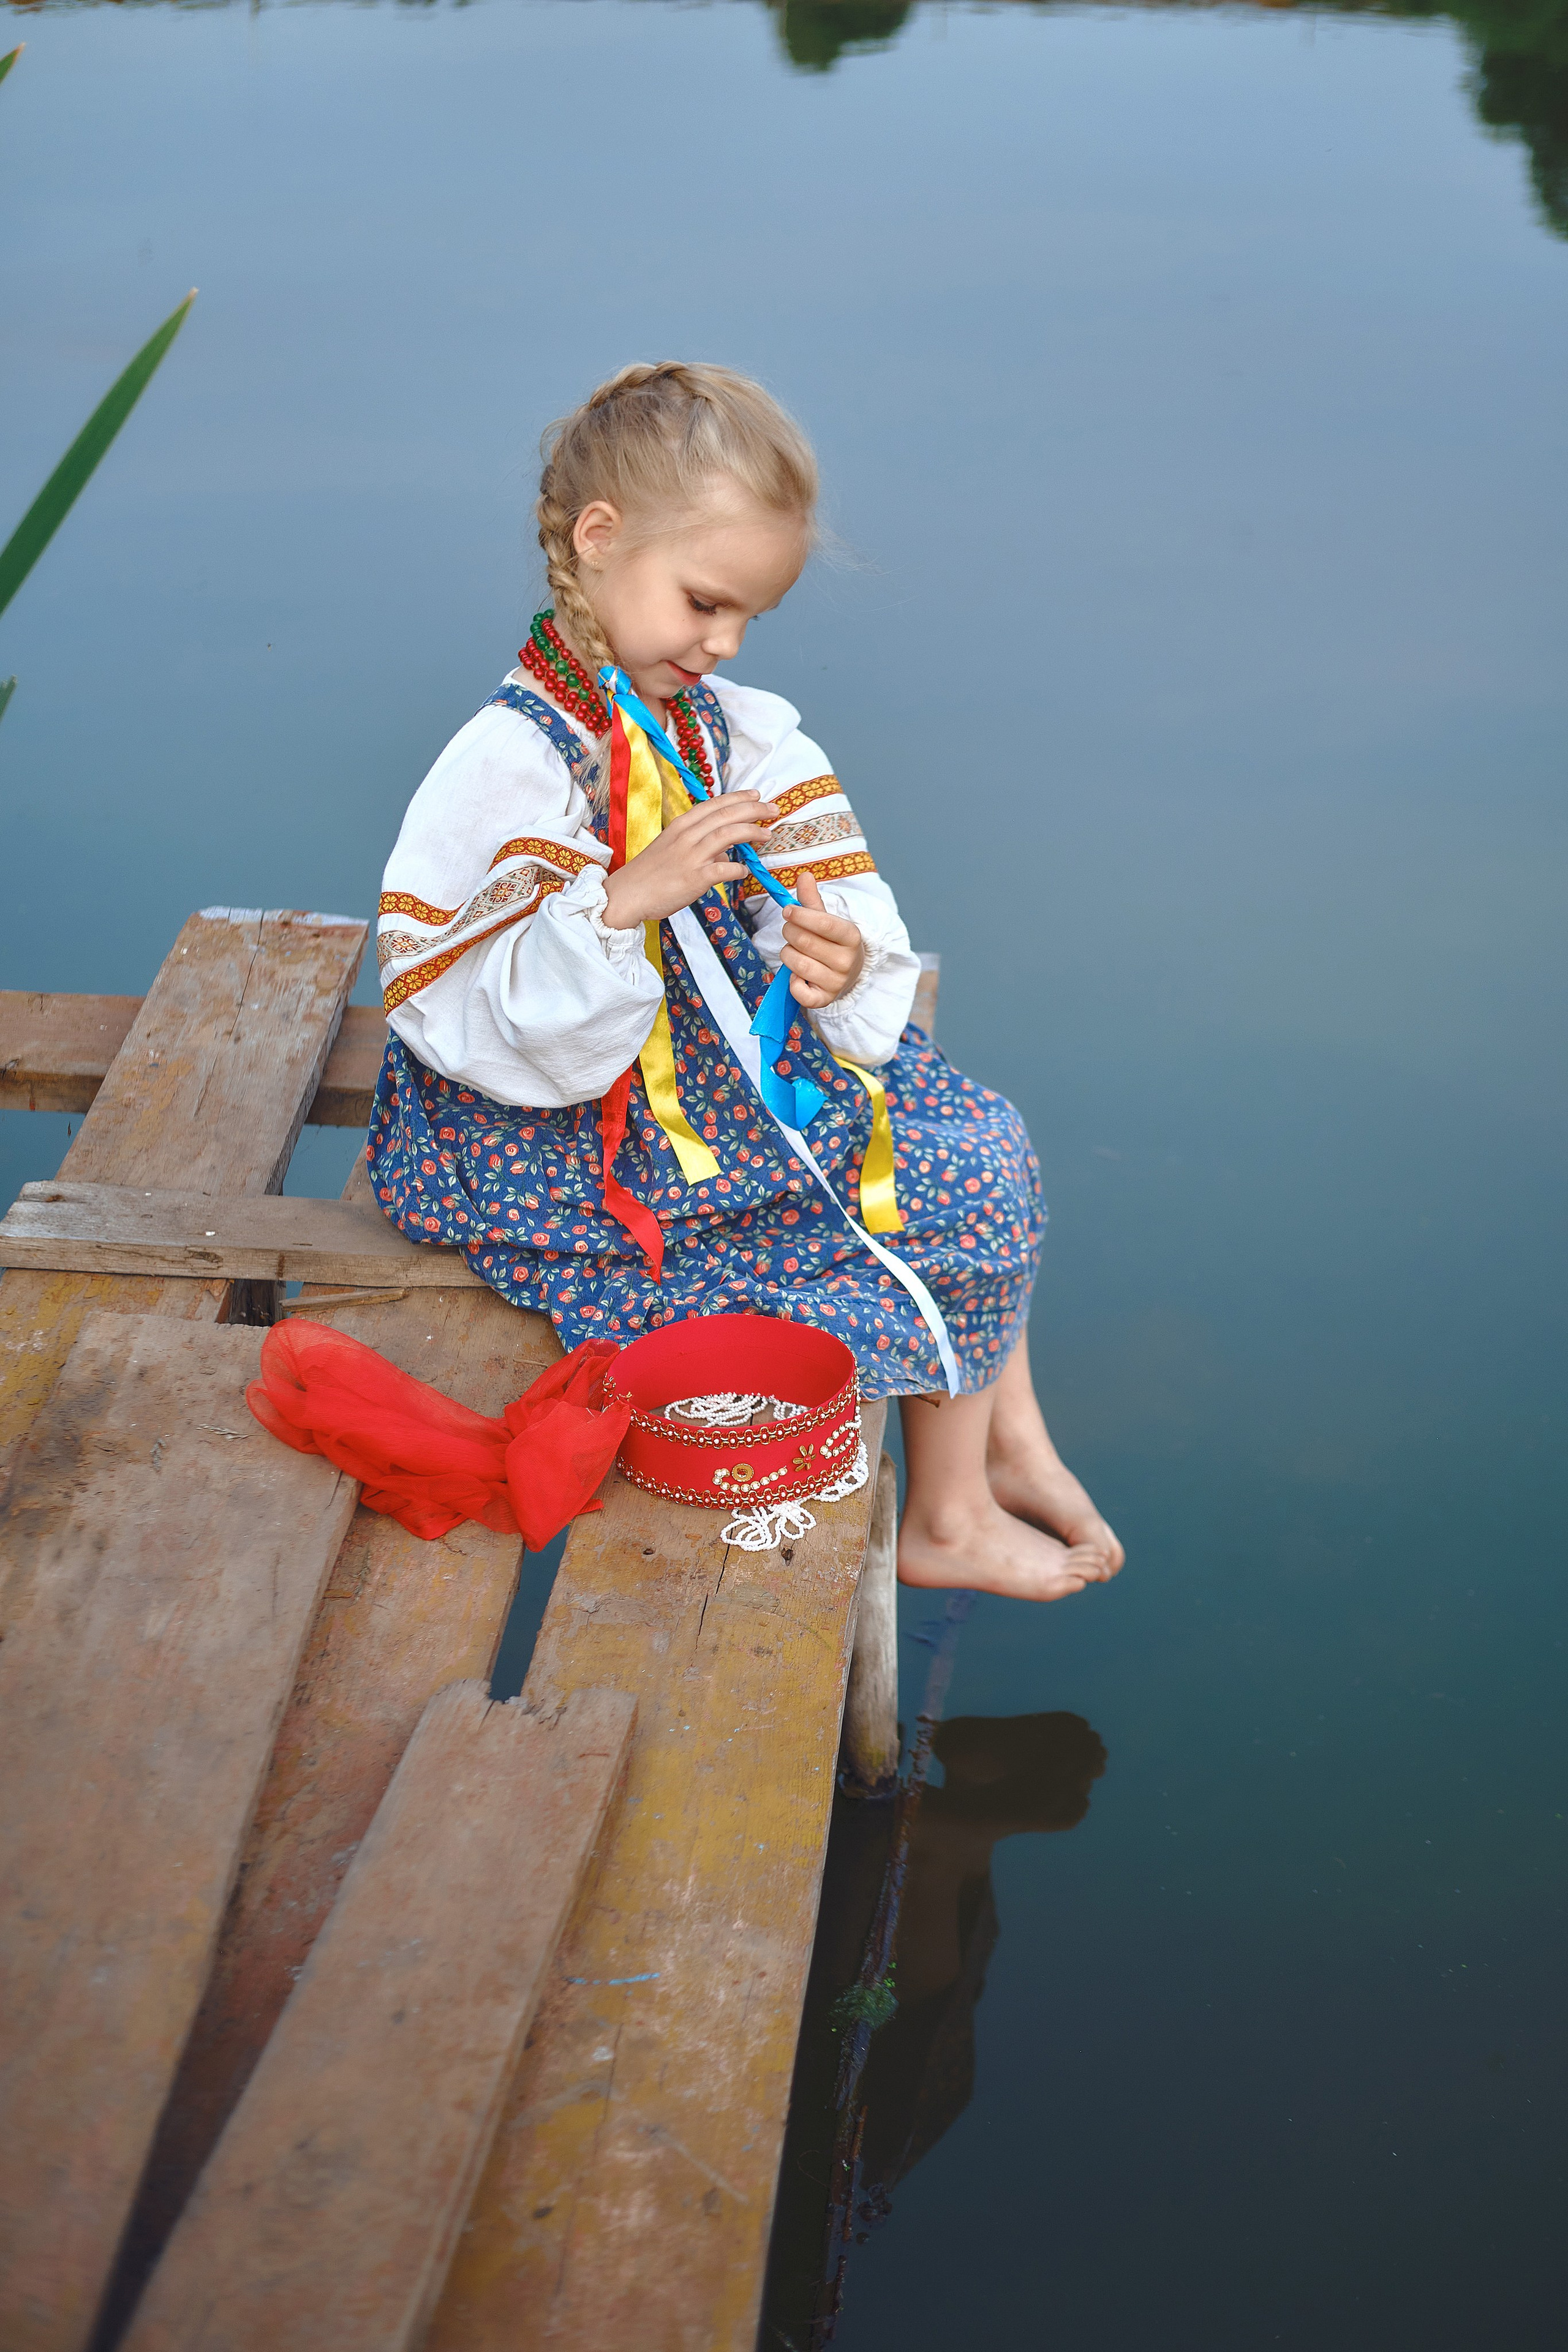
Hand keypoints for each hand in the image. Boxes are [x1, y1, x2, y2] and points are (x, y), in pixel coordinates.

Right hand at [600, 792, 778, 929]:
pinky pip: (724, 869)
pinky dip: (738, 868)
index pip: (714, 804)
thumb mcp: (671, 848)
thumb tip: (723, 848)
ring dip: (751, 832)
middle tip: (773, 810)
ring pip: (727, 835)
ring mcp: (690, 856)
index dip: (738, 798)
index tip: (757, 795)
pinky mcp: (694, 878)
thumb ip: (698, 844)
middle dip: (754, 810)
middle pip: (726, 815)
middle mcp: (687, 836)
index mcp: (681, 825)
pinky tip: (744, 871)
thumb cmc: (649, 873)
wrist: (626, 894)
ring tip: (767, 835)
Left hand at [781, 869, 865, 1007]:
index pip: (823, 923)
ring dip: (787, 954)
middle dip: (789, 932)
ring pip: (796, 963)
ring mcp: (837, 982)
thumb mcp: (825, 920)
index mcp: (851, 936)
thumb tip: (804, 876)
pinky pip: (798, 991)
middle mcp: (847, 960)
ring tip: (794, 951)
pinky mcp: (824, 1000)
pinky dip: (792, 982)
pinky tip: (797, 975)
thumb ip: (812, 900)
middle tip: (790, 931)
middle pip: (803, 941)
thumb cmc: (831, 942)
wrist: (847, 974)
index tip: (787, 911)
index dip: (800, 915)